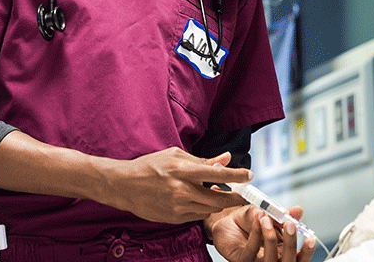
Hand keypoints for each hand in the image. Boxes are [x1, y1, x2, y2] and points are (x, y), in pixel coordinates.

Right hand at [97, 148, 250, 223]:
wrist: (124, 186)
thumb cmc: (149, 166)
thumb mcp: (175, 156)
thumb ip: (202, 160)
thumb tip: (225, 158)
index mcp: (182, 170)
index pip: (217, 174)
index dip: (237, 176)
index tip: (249, 175)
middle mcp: (181, 190)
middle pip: (218, 198)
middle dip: (234, 197)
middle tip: (241, 194)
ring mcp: (177, 206)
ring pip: (210, 209)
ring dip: (220, 204)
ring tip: (223, 196)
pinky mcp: (174, 218)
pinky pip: (198, 216)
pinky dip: (204, 209)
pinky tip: (202, 202)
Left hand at [205, 204, 316, 261]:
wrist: (225, 218)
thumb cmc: (249, 219)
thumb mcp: (268, 213)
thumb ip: (284, 214)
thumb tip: (299, 210)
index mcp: (281, 253)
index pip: (298, 258)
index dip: (306, 252)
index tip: (311, 237)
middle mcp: (270, 260)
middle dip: (290, 243)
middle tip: (289, 224)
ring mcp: (255, 261)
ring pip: (269, 260)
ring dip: (270, 238)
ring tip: (266, 218)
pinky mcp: (240, 260)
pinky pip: (250, 252)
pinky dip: (255, 235)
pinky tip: (257, 220)